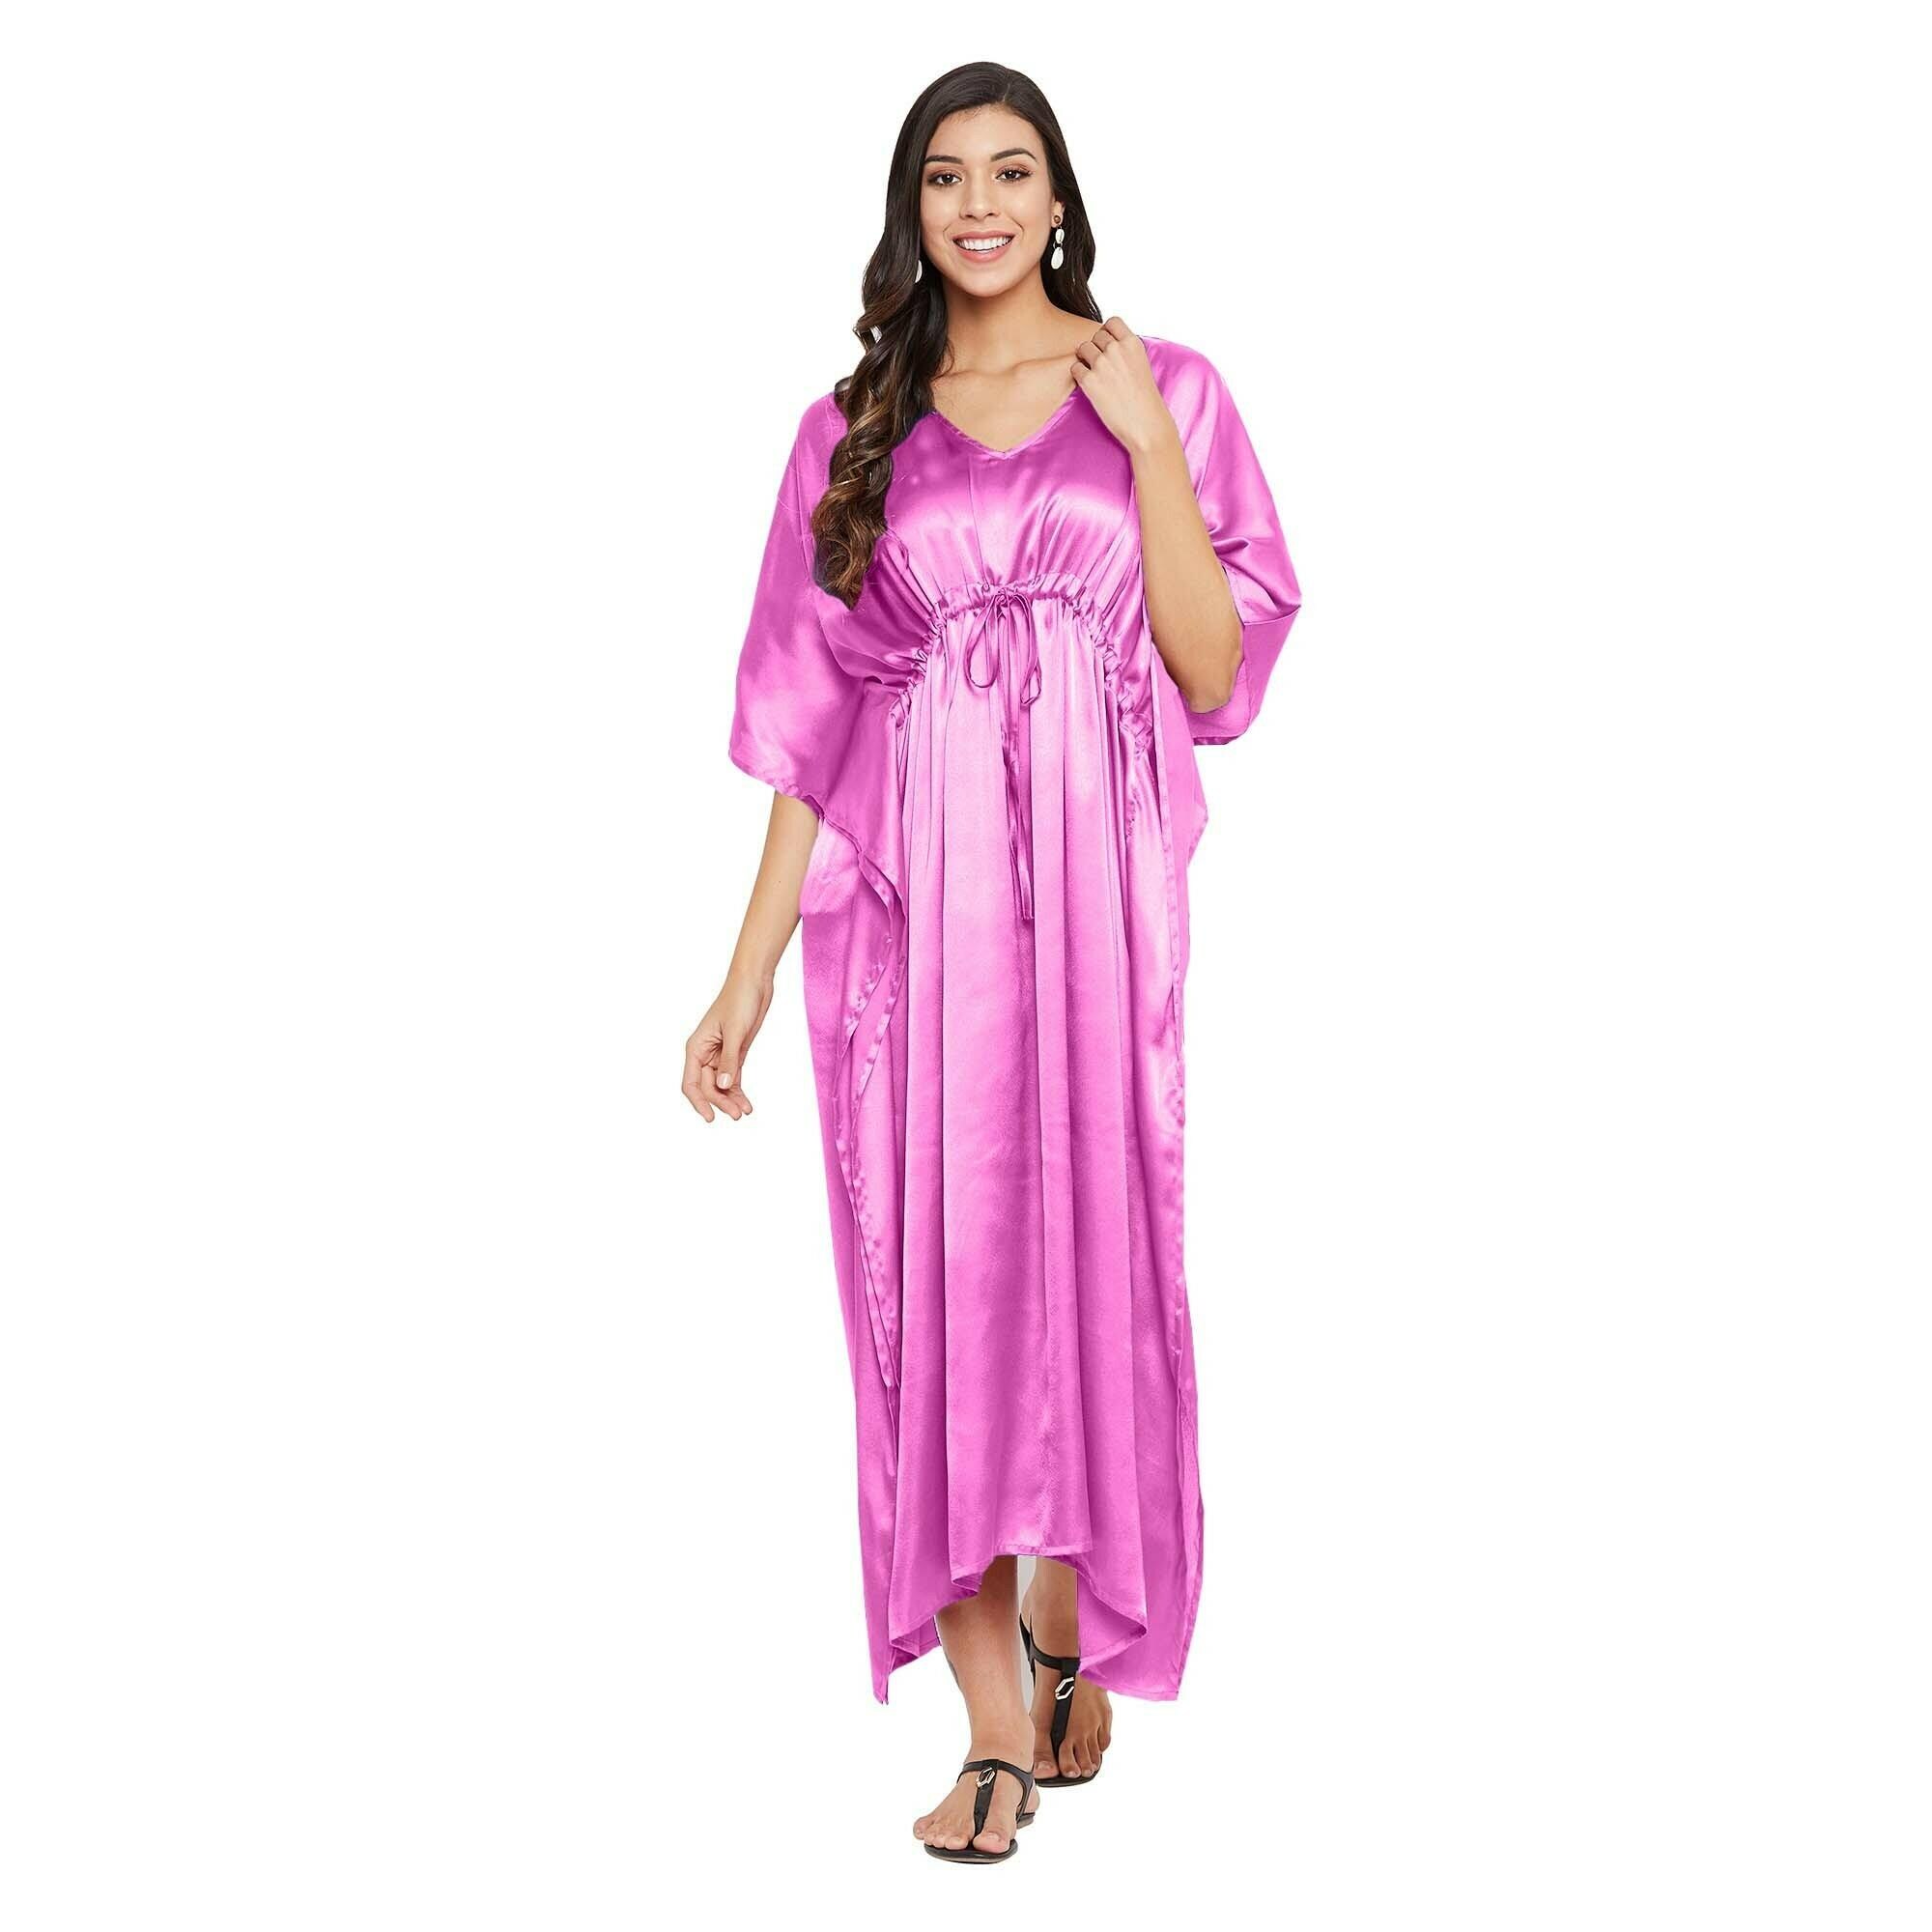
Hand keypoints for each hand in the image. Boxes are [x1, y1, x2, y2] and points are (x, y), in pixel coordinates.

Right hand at [683, 972, 770, 1121]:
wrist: (754, 983)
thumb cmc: (740, 1000)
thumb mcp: (736, 1032)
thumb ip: (730, 1060)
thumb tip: (723, 1087)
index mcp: (696, 1048)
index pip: (691, 1083)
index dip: (699, 1102)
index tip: (710, 1117)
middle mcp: (705, 1054)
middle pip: (708, 1087)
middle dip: (721, 1102)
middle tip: (738, 1114)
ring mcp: (720, 1055)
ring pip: (721, 1086)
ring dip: (730, 1100)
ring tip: (744, 1112)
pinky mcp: (734, 1054)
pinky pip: (732, 1078)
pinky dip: (737, 1091)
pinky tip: (746, 1103)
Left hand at [1070, 319, 1176, 457]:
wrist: (1146, 425)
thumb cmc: (1146, 400)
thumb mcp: (1142, 365)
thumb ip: (1126, 352)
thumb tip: (1108, 344)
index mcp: (1133, 343)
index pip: (1112, 322)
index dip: (1107, 332)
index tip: (1109, 346)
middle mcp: (1117, 349)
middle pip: (1095, 336)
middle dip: (1096, 348)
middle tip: (1101, 366)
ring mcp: (1102, 364)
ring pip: (1083, 348)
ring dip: (1085, 359)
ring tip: (1095, 375)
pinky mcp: (1089, 382)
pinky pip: (1075, 368)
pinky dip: (1079, 375)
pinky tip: (1090, 386)